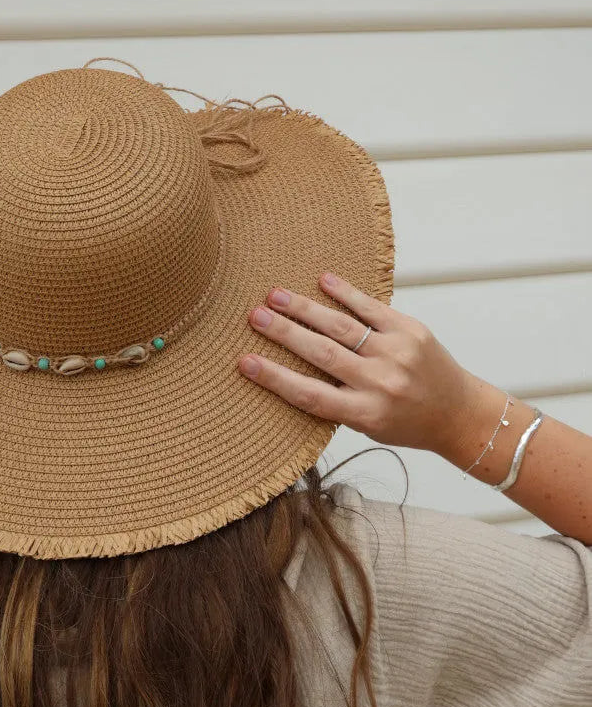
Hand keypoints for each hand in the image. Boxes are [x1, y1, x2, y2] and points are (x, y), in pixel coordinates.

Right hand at [237, 271, 477, 454]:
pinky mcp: (411, 330)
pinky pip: (372, 307)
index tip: (245, 362)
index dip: (275, 378)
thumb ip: (335, 402)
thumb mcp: (368, 426)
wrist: (460, 414)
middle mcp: (381, 383)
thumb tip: (288, 371)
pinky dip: (346, 292)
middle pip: (322, 353)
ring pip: (342, 326)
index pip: (310, 395)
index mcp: (366, 414)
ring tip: (274, 295)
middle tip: (254, 316)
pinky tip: (323, 280)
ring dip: (304, 308)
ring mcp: (397, 353)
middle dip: (284, 333)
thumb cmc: (407, 423)